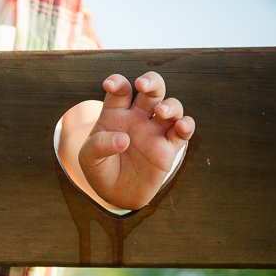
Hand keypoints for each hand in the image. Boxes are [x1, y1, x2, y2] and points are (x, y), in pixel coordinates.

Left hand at [79, 72, 194, 209]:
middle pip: (151, 90)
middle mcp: (138, 118)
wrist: (115, 194)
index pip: (120, 90)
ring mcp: (155, 131)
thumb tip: (124, 139)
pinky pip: (183, 131)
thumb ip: (99, 145)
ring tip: (160, 111)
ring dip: (170, 105)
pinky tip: (181, 126)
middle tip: (142, 84)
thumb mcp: (88, 159)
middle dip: (151, 81)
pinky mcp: (169, 148)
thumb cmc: (100, 170)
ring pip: (171, 107)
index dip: (117, 82)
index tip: (110, 85)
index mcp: (116, 114)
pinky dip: (186, 125)